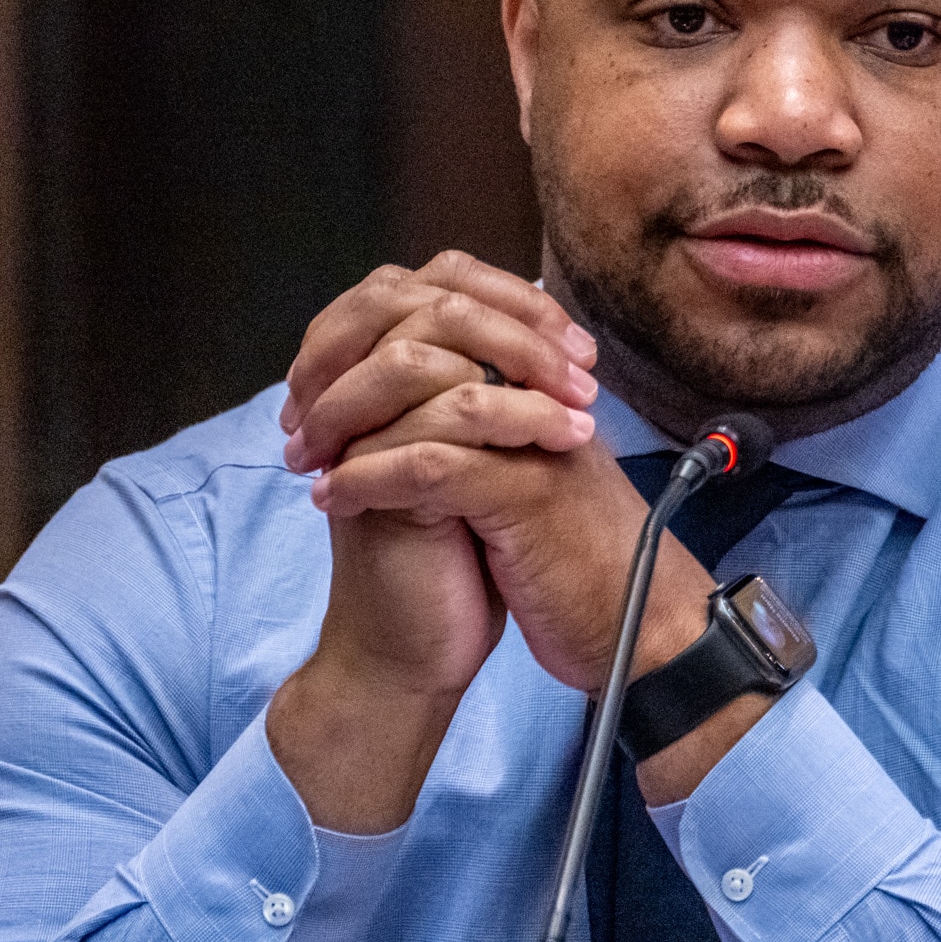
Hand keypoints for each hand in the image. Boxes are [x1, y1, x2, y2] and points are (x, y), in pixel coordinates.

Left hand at [276, 252, 750, 811]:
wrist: (642, 631)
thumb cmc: (579, 564)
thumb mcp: (525, 482)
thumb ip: (483, 434)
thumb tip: (405, 410)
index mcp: (539, 382)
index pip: (444, 310)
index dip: (364, 340)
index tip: (313, 392)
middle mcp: (541, 393)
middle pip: (426, 331)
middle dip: (344, 372)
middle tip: (298, 423)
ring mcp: (538, 437)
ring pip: (422, 389)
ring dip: (345, 425)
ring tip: (308, 462)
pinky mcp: (528, 494)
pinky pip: (429, 464)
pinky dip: (368, 479)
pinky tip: (333, 500)